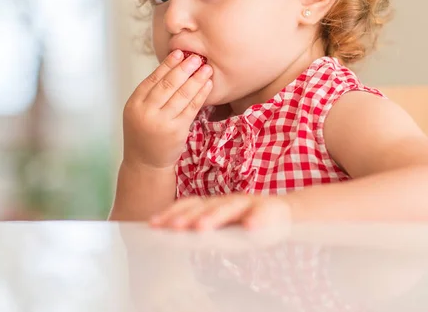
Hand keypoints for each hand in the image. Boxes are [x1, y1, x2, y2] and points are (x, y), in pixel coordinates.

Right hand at [123, 50, 212, 168]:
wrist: (145, 163)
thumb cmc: (143, 134)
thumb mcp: (138, 112)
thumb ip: (150, 94)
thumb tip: (171, 67)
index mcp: (134, 104)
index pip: (152, 79)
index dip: (167, 65)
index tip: (179, 53)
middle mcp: (146, 112)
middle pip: (167, 85)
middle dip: (184, 68)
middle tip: (196, 56)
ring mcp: (162, 122)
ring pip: (181, 95)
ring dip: (196, 79)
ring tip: (206, 68)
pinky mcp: (177, 131)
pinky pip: (191, 108)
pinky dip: (200, 95)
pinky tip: (207, 85)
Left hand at [150, 195, 292, 230]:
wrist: (284, 212)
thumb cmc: (247, 221)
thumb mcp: (222, 225)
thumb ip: (202, 228)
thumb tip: (171, 236)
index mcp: (213, 205)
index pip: (188, 206)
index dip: (171, 213)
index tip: (153, 224)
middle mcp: (227, 201)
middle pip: (204, 206)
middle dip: (187, 217)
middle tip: (172, 228)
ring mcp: (247, 203)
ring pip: (229, 208)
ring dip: (214, 217)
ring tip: (201, 228)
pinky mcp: (269, 209)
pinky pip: (262, 215)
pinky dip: (257, 220)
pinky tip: (251, 227)